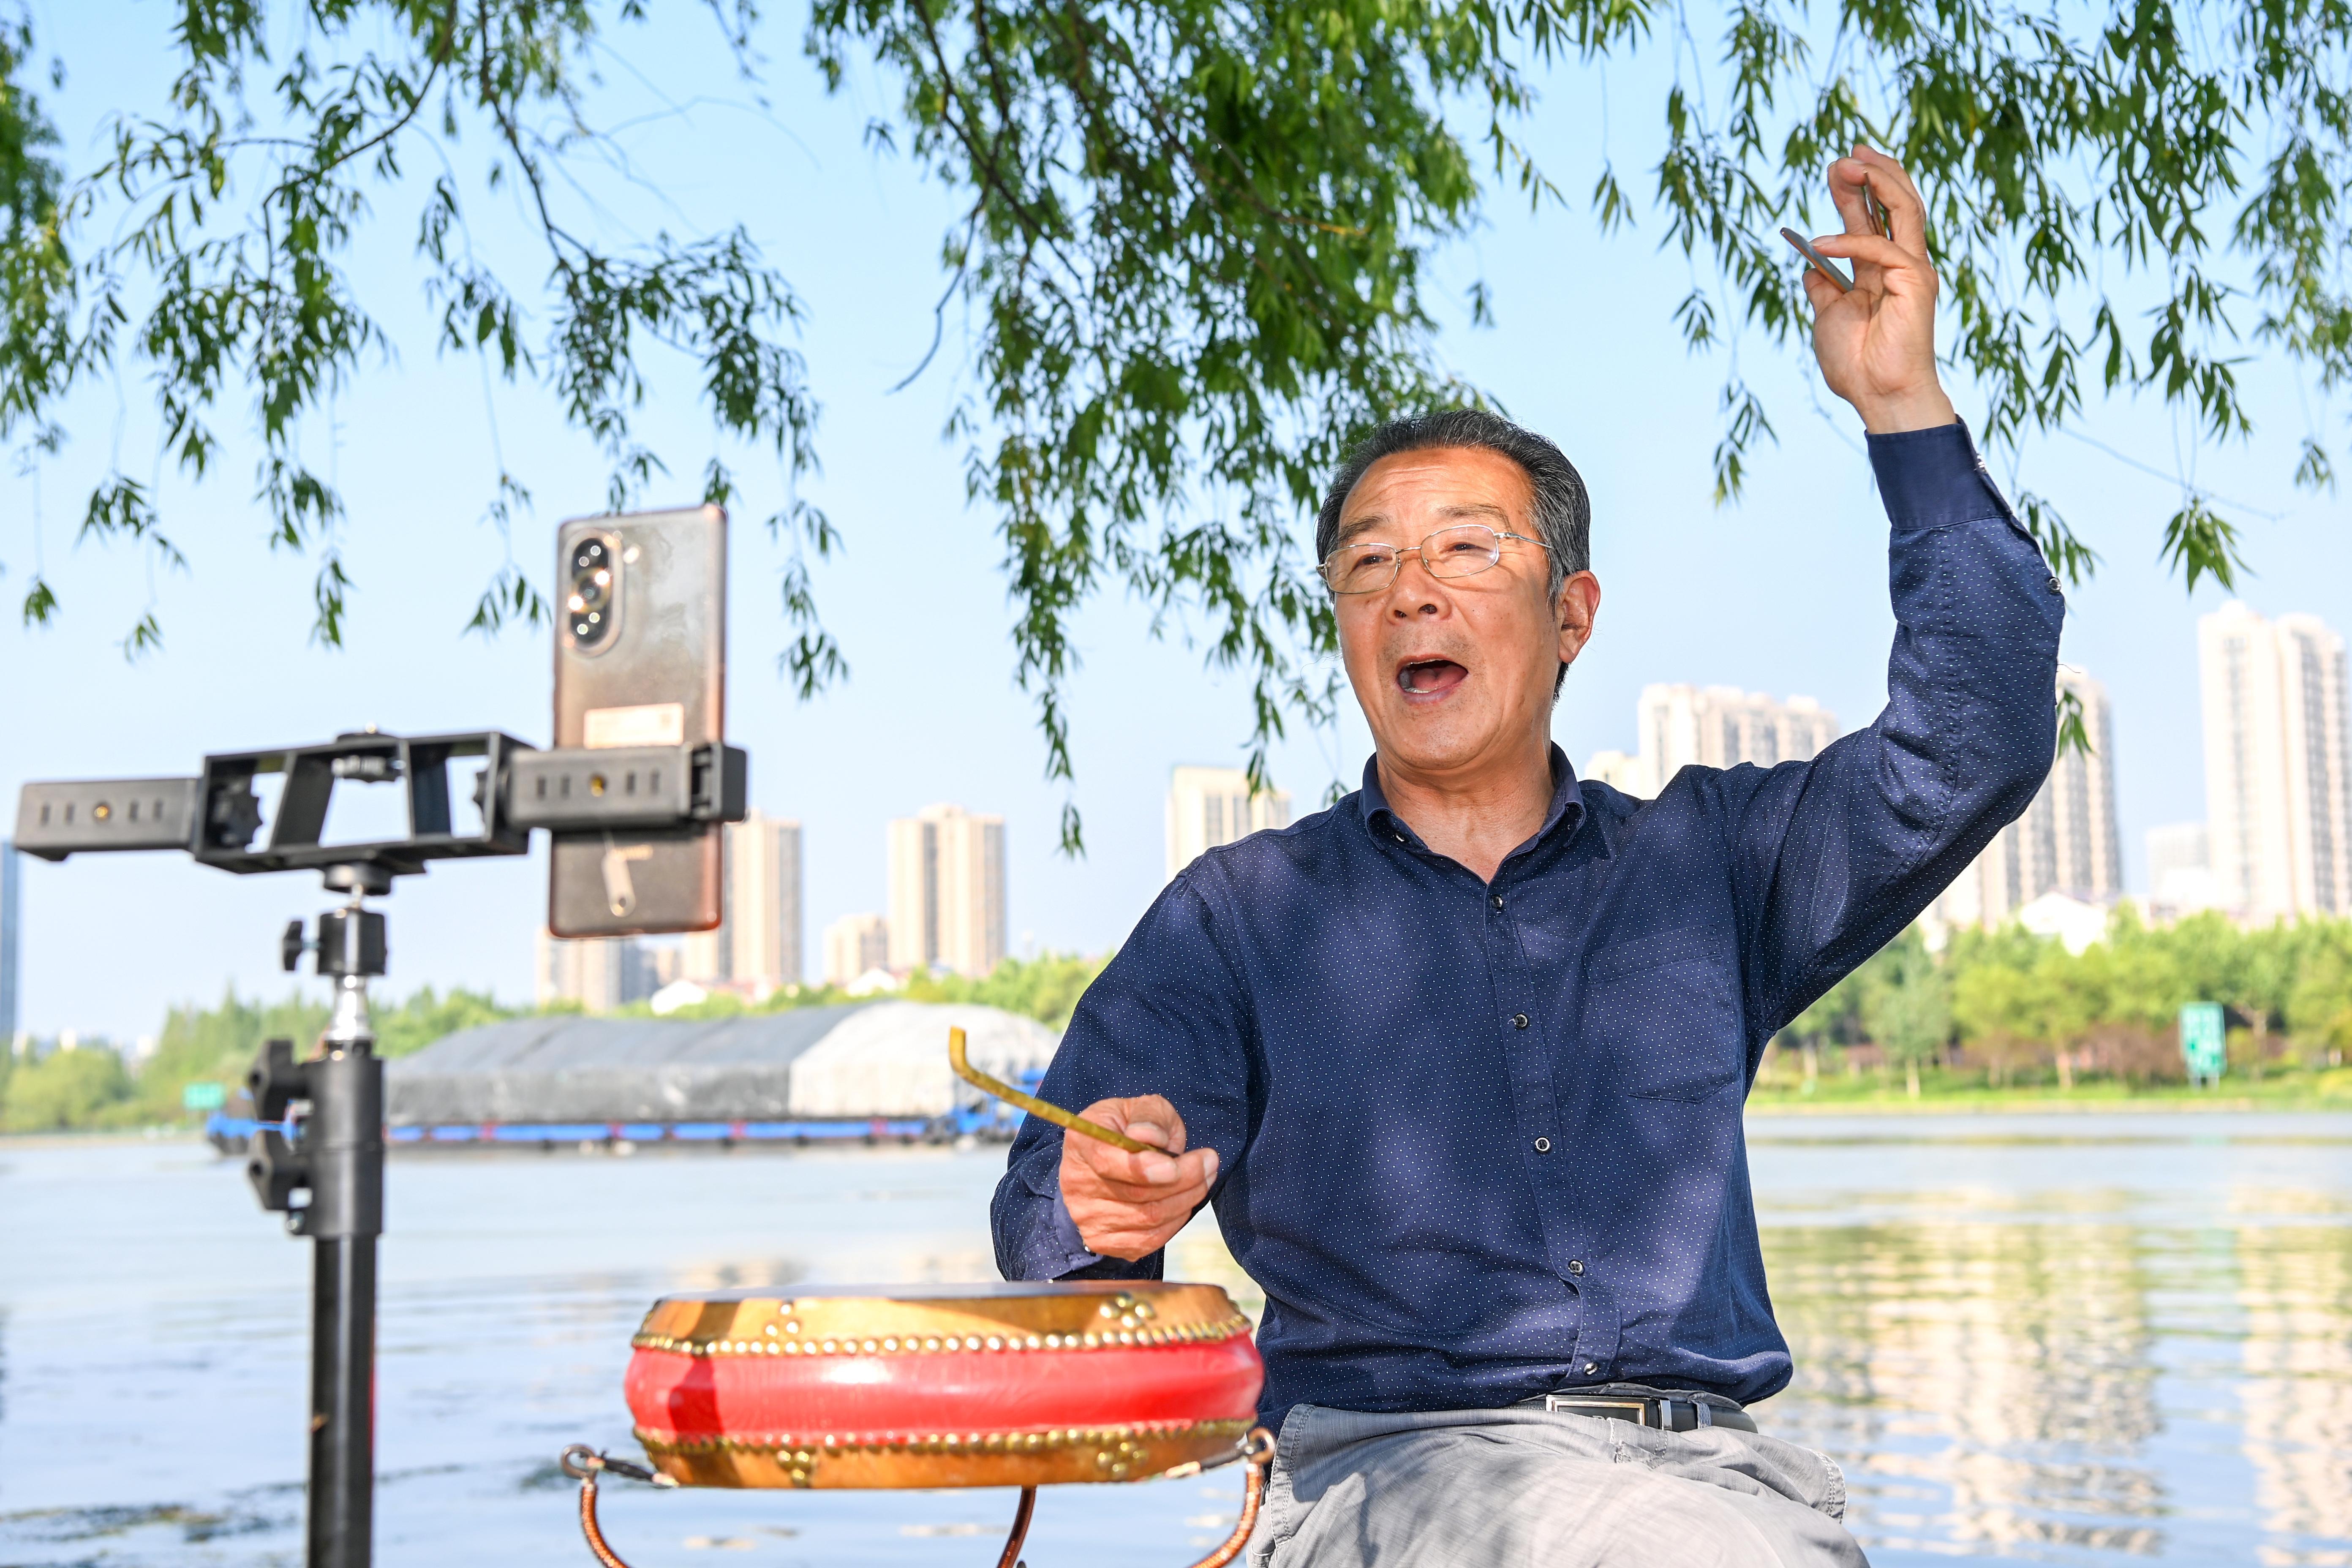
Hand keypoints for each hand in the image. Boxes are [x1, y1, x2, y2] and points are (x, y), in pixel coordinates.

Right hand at [1059, 1095, 1219, 1261]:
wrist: (1105, 1160)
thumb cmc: (1127, 1129)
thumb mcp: (1139, 1108)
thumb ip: (1149, 1117)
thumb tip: (1150, 1137)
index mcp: (1082, 1141)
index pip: (1107, 1162)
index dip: (1143, 1168)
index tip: (1175, 1165)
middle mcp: (1077, 1183)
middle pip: (1137, 1194)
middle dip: (1185, 1179)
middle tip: (1210, 1161)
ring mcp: (1087, 1216)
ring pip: (1149, 1218)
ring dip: (1187, 1199)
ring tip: (1205, 1177)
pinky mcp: (1102, 1240)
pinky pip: (1149, 1239)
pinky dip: (1175, 1221)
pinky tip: (1185, 1200)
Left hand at [1801, 145, 1957, 433]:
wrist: (1878, 395)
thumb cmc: (1856, 363)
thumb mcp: (1828, 315)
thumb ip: (1823, 287)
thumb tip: (1809, 268)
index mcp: (1884, 269)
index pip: (1877, 216)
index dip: (1861, 186)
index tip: (1839, 164)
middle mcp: (1904, 263)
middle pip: (1897, 202)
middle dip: (1874, 172)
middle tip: (1847, 152)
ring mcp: (1914, 270)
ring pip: (1906, 208)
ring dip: (1877, 182)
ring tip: (1846, 165)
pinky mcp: (1916, 282)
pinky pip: (1883, 249)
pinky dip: (1850, 242)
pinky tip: (1819, 243)